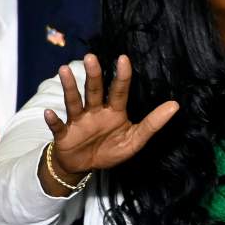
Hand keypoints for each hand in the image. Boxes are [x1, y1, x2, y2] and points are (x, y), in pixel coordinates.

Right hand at [39, 54, 178, 194]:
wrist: (83, 166)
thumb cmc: (110, 150)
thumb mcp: (135, 140)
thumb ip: (153, 124)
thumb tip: (175, 105)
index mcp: (114, 111)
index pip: (119, 91)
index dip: (121, 76)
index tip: (123, 58)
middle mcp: (95, 111)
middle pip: (94, 90)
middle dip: (93, 74)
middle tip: (91, 57)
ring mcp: (78, 121)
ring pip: (73, 102)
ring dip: (69, 87)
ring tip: (64, 71)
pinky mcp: (64, 134)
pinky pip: (58, 126)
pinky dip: (53, 120)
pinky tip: (49, 113)